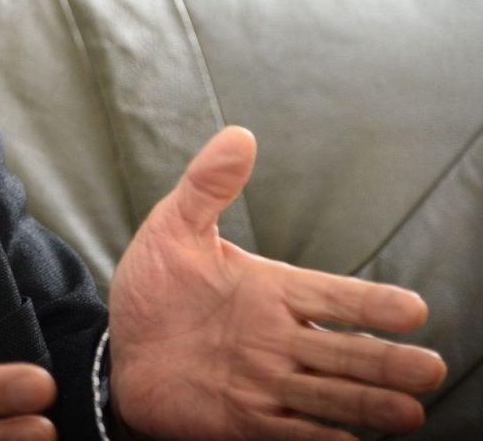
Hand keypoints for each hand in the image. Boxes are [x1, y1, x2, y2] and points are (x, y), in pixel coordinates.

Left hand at [109, 126, 447, 439]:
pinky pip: (288, 431)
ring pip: (327, 394)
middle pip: (345, 352)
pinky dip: (317, 436)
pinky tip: (346, 439)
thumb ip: (207, 186)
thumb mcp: (173, 229)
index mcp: (272, 291)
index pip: (335, 297)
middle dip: (386, 361)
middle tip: (429, 367)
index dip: (372, 304)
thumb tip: (239, 135)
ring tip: (409, 411)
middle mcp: (279, 339)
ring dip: (366, 403)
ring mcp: (265, 382)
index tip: (413, 310)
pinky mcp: (244, 421)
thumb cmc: (153, 287)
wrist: (116, 346)